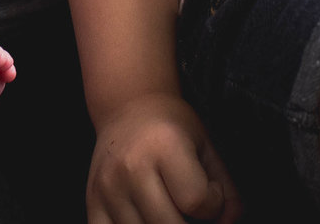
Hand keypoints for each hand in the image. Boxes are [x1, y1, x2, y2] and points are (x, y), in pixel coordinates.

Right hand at [87, 95, 238, 223]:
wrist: (128, 107)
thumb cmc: (173, 128)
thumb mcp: (207, 148)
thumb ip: (228, 191)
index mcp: (165, 145)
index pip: (196, 201)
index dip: (212, 204)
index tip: (210, 190)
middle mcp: (131, 165)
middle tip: (190, 208)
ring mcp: (108, 185)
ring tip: (168, 209)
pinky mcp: (92, 200)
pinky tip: (145, 217)